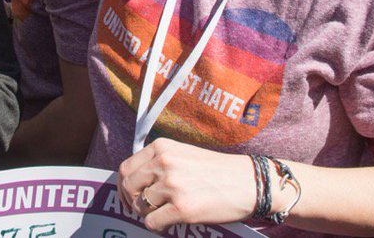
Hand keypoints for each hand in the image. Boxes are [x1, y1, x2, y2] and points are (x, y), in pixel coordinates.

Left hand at [117, 139, 260, 230]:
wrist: (248, 182)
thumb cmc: (217, 170)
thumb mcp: (183, 154)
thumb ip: (159, 162)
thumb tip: (135, 181)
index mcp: (162, 147)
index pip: (126, 168)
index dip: (125, 185)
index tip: (130, 195)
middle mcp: (164, 163)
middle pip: (128, 186)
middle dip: (131, 201)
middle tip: (141, 208)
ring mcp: (172, 185)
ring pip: (140, 206)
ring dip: (148, 213)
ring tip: (163, 212)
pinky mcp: (182, 208)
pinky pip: (152, 222)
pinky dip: (157, 225)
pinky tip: (170, 221)